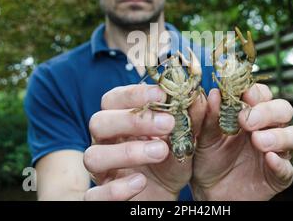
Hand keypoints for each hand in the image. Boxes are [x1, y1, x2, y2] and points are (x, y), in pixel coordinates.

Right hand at [83, 84, 204, 200]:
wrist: (166, 198)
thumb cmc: (169, 164)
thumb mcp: (183, 142)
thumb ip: (189, 120)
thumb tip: (199, 96)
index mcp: (118, 122)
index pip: (114, 99)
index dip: (134, 94)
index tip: (163, 94)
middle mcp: (104, 143)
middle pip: (99, 122)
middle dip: (132, 120)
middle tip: (168, 123)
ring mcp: (101, 170)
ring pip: (93, 156)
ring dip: (127, 152)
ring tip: (161, 152)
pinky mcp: (100, 198)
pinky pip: (94, 194)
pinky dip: (116, 188)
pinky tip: (141, 182)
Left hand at [191, 84, 292, 200]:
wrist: (208, 192)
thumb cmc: (209, 159)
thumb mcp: (204, 137)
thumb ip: (209, 116)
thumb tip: (214, 93)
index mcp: (250, 114)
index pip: (262, 94)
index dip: (256, 92)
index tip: (243, 95)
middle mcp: (267, 129)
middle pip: (284, 109)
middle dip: (268, 112)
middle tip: (246, 121)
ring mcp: (276, 151)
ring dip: (279, 135)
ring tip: (258, 141)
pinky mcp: (278, 175)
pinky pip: (288, 168)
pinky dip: (281, 163)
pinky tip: (269, 159)